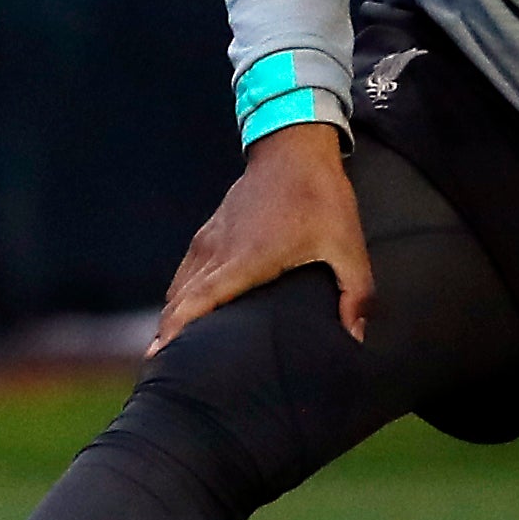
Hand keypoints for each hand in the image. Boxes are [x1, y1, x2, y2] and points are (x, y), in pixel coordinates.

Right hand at [149, 120, 365, 354]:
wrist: (293, 147)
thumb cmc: (320, 198)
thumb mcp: (347, 245)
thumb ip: (355, 294)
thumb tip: (356, 339)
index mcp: (245, 260)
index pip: (197, 303)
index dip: (176, 333)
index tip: (162, 359)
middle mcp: (217, 252)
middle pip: (178, 302)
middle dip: (166, 337)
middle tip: (162, 372)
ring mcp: (209, 240)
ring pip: (178, 288)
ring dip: (172, 319)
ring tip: (168, 353)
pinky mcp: (210, 233)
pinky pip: (186, 273)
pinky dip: (180, 298)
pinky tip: (184, 315)